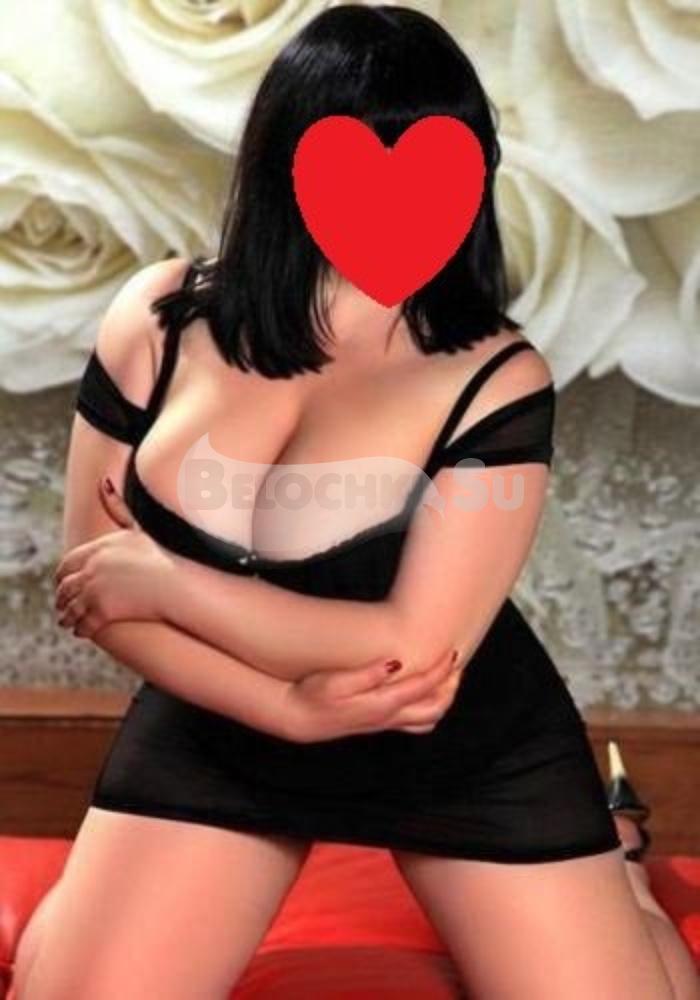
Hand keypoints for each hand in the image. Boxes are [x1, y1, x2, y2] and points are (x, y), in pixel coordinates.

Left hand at [54, 477, 174, 637]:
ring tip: (68, 621)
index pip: (67, 563)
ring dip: (68, 616)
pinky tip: (81, 631)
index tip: (63, 581)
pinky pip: (83, 623)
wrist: (176, 584)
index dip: (62, 575)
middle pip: (65, 586)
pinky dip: (79, 628)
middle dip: (62, 597)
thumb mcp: (136, 529)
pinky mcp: (102, 611)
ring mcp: (95, 590)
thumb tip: (103, 480)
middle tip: (62, 605)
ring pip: (71, 607)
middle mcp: (91, 569)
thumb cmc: (162, 556)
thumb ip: (117, 507)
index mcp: (97, 549)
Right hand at [283, 647, 464, 742]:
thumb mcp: (335, 681)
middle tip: (455, 663)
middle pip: (434, 707)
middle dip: (450, 686)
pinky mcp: (379, 723)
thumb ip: (367, 674)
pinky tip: (425, 691)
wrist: (298, 718)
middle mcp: (388, 717)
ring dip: (443, 698)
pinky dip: (429, 707)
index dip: (441, 670)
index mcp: (381, 704)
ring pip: (428, 718)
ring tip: (447, 676)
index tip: (451, 652)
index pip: (423, 687)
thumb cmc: (313, 695)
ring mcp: (385, 723)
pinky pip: (416, 722)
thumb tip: (395, 663)